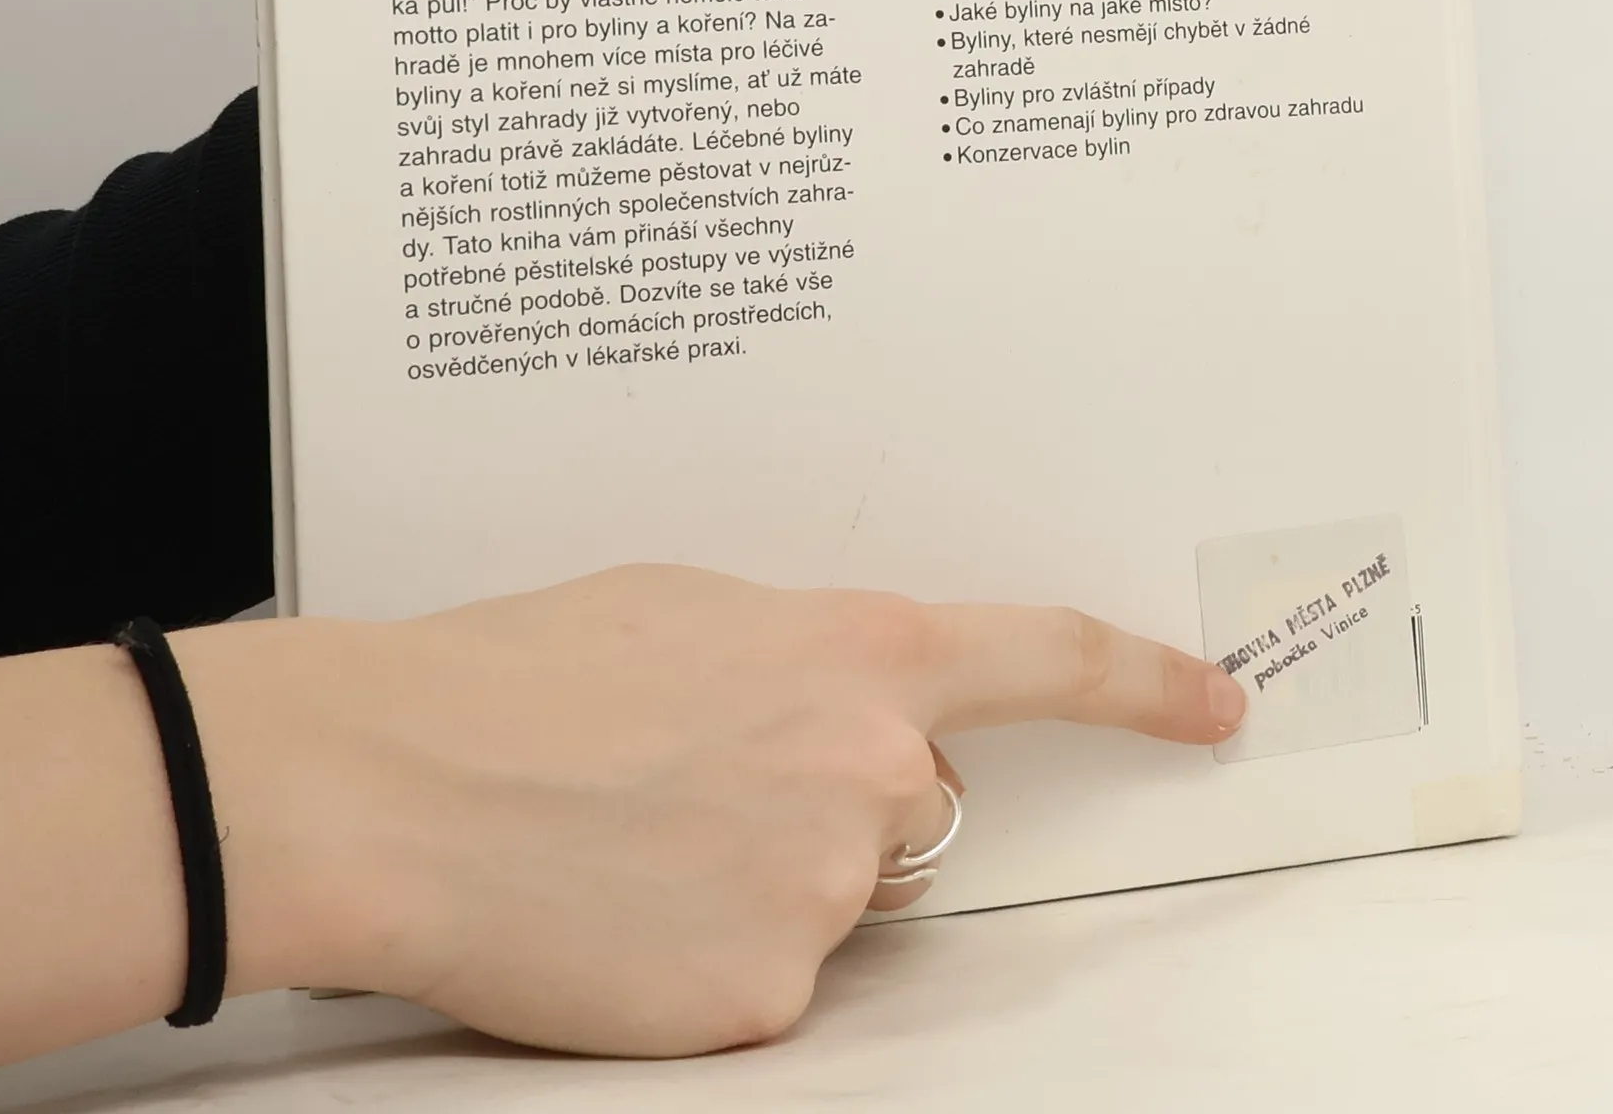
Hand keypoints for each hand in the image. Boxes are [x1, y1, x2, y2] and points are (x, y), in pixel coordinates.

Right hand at [255, 566, 1244, 1056]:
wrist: (396, 782)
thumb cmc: (522, 670)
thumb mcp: (690, 611)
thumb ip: (805, 658)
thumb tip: (841, 704)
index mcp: (858, 649)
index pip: (1048, 658)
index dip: (1146, 683)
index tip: (1217, 701)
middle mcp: (872, 771)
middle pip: (913, 804)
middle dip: (837, 796)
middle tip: (702, 782)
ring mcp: (827, 893)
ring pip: (837, 895)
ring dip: (766, 876)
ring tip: (635, 838)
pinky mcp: (768, 1002)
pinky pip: (775, 980)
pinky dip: (712, 952)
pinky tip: (623, 909)